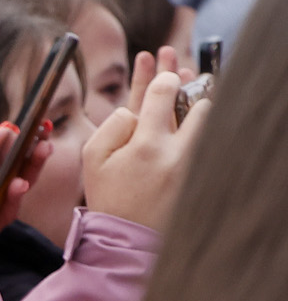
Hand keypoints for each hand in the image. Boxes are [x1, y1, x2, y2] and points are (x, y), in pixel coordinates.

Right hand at [82, 67, 201, 233]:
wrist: (128, 236)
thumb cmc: (108, 195)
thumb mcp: (93, 158)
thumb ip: (112, 125)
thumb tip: (133, 109)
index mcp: (146, 144)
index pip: (161, 94)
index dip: (161, 73)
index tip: (159, 63)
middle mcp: (176, 152)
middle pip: (196, 104)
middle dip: (187, 83)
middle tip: (181, 65)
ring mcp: (192, 165)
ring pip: (207, 122)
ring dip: (200, 103)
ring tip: (194, 84)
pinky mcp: (199, 175)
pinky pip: (205, 142)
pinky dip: (202, 125)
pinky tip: (199, 110)